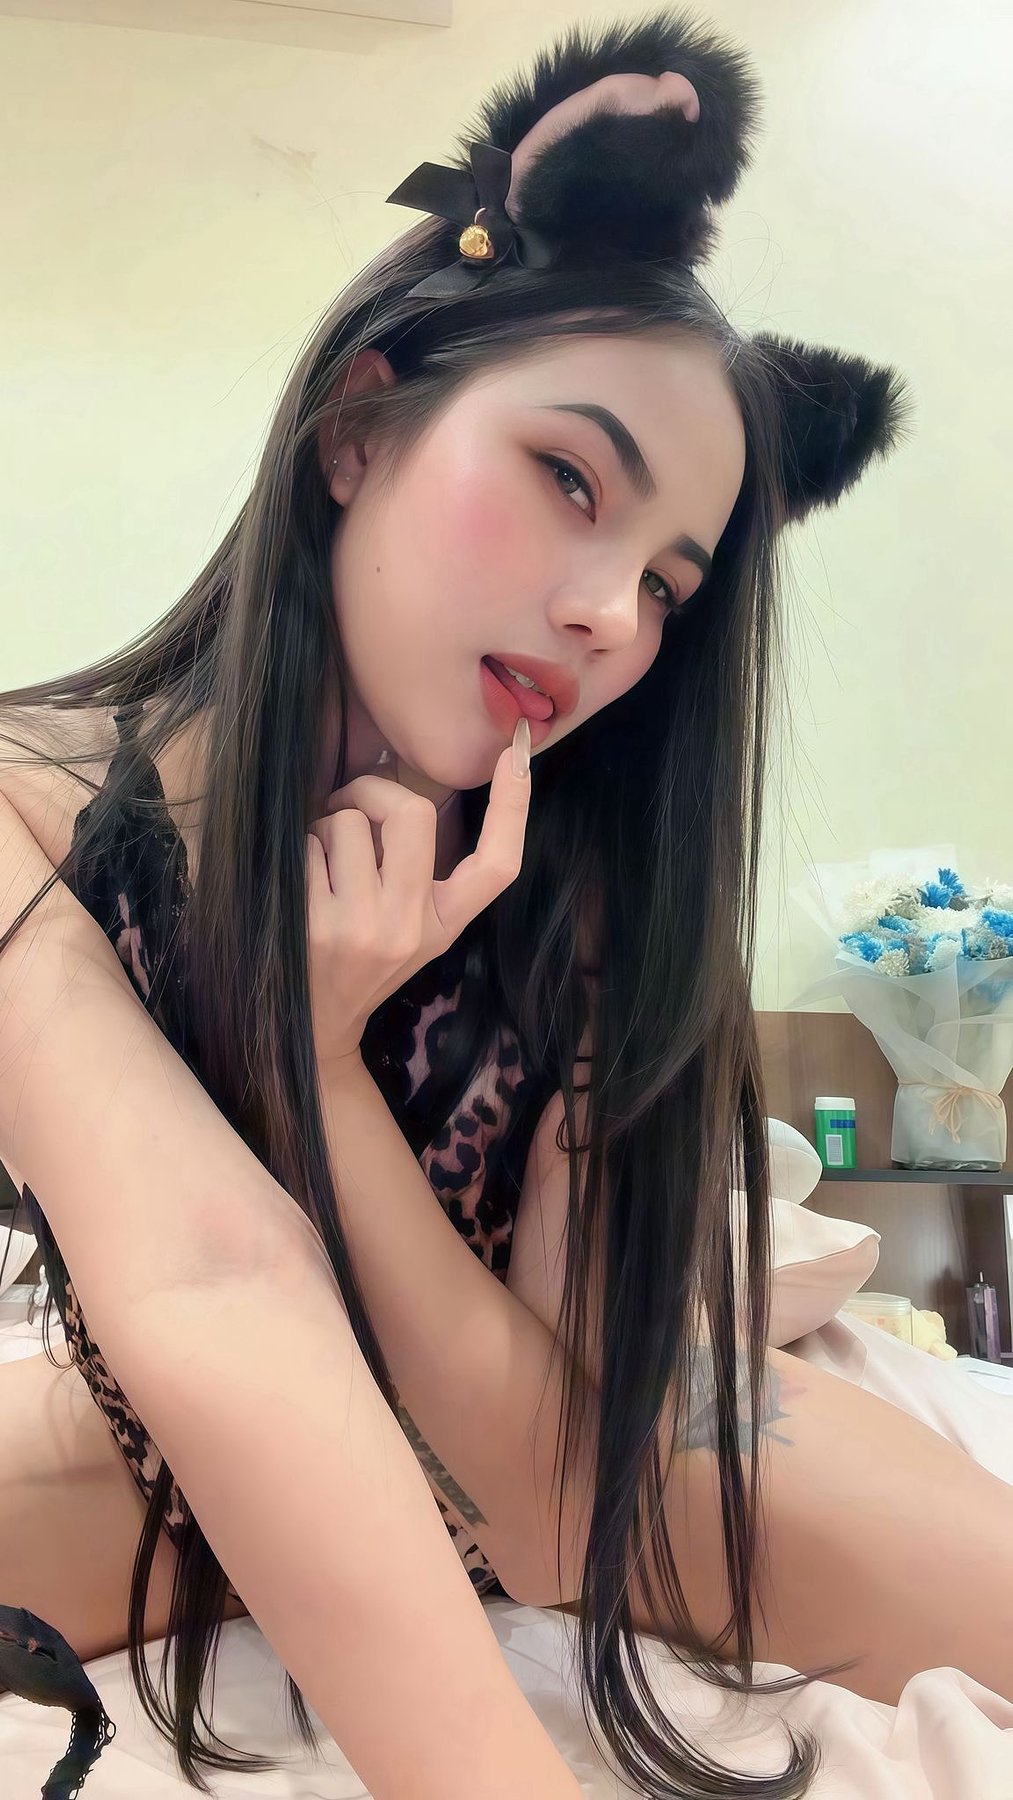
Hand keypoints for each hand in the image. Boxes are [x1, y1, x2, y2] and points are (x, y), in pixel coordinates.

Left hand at [306, 721, 530, 1071]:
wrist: (311, 1027)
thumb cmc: (362, 959)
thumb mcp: (414, 929)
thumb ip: (420, 871)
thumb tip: (401, 790)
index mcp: (445, 923)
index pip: (498, 866)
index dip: (513, 806)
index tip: (517, 753)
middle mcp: (410, 927)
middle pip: (410, 814)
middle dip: (371, 791)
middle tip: (350, 806)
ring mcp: (362, 929)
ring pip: (345, 823)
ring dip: (324, 827)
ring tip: (322, 863)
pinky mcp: (313, 928)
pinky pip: (306, 846)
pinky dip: (298, 851)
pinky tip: (300, 886)